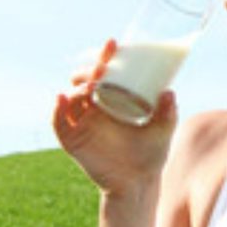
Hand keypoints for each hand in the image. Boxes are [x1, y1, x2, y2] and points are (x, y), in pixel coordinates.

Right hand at [53, 39, 177, 195]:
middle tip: (99, 67)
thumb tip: (169, 92)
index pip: (105, 74)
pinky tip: (62, 98)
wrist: (138, 183)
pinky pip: (59, 123)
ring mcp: (82, 124)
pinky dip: (57, 110)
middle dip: (88, 70)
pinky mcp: (72, 141)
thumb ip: (168, 113)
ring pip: (71, 99)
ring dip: (77, 88)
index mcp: (113, 101)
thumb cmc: (151, 154)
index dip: (106, 57)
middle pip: (84, 82)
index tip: (113, 43)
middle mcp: (94, 109)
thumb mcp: (163, 130)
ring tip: (90, 85)